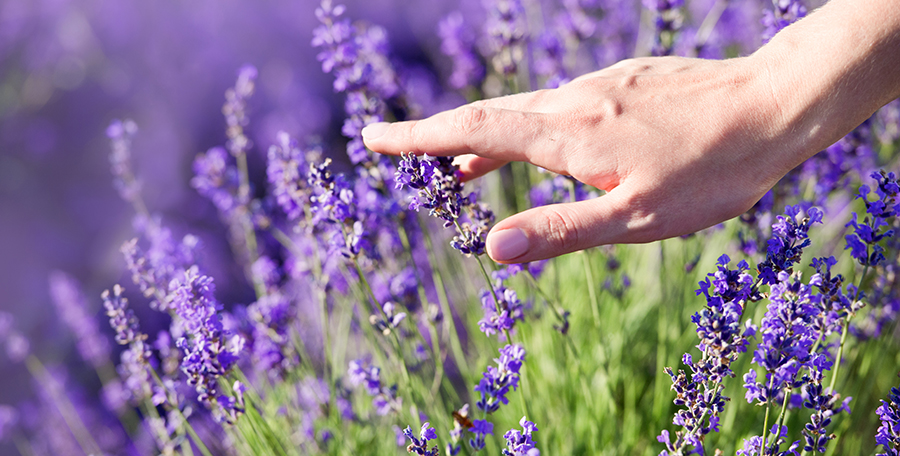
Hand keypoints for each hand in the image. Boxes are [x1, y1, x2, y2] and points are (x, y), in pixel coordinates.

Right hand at [363, 55, 792, 262]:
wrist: (774, 105)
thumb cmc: (710, 172)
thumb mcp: (636, 220)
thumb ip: (558, 232)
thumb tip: (490, 247)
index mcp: (569, 136)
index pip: (474, 130)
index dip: (419, 136)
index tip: (374, 136)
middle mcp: (575, 102)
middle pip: (491, 115)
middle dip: (440, 135)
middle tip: (403, 150)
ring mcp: (601, 87)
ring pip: (528, 112)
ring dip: (489, 137)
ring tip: (463, 166)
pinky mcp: (625, 83)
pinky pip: (562, 106)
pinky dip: (533, 127)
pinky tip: (546, 146)